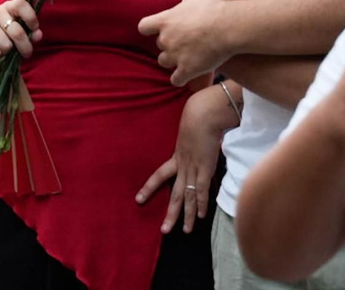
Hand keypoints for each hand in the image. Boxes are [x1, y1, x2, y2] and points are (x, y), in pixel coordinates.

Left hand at [136, 86, 234, 234]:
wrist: (203, 114)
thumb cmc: (198, 118)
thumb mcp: (189, 131)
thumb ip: (191, 141)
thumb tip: (197, 143)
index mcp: (177, 156)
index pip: (159, 175)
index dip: (149, 188)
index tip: (138, 200)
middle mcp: (183, 166)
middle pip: (175, 194)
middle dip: (170, 213)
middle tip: (164, 230)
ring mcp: (193, 168)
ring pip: (188, 197)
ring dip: (188, 216)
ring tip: (185, 231)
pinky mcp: (205, 168)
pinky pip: (202, 191)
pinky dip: (202, 204)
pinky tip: (201, 216)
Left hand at [140, 0, 238, 86]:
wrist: (229, 27)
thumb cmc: (216, 7)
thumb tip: (186, 2)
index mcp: (165, 20)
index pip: (143, 26)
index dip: (150, 28)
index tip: (158, 29)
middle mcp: (166, 39)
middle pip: (160, 45)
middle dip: (170, 43)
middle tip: (185, 41)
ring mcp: (175, 56)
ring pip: (164, 62)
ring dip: (173, 60)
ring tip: (186, 57)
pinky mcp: (187, 70)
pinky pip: (176, 80)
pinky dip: (180, 78)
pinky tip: (187, 75)